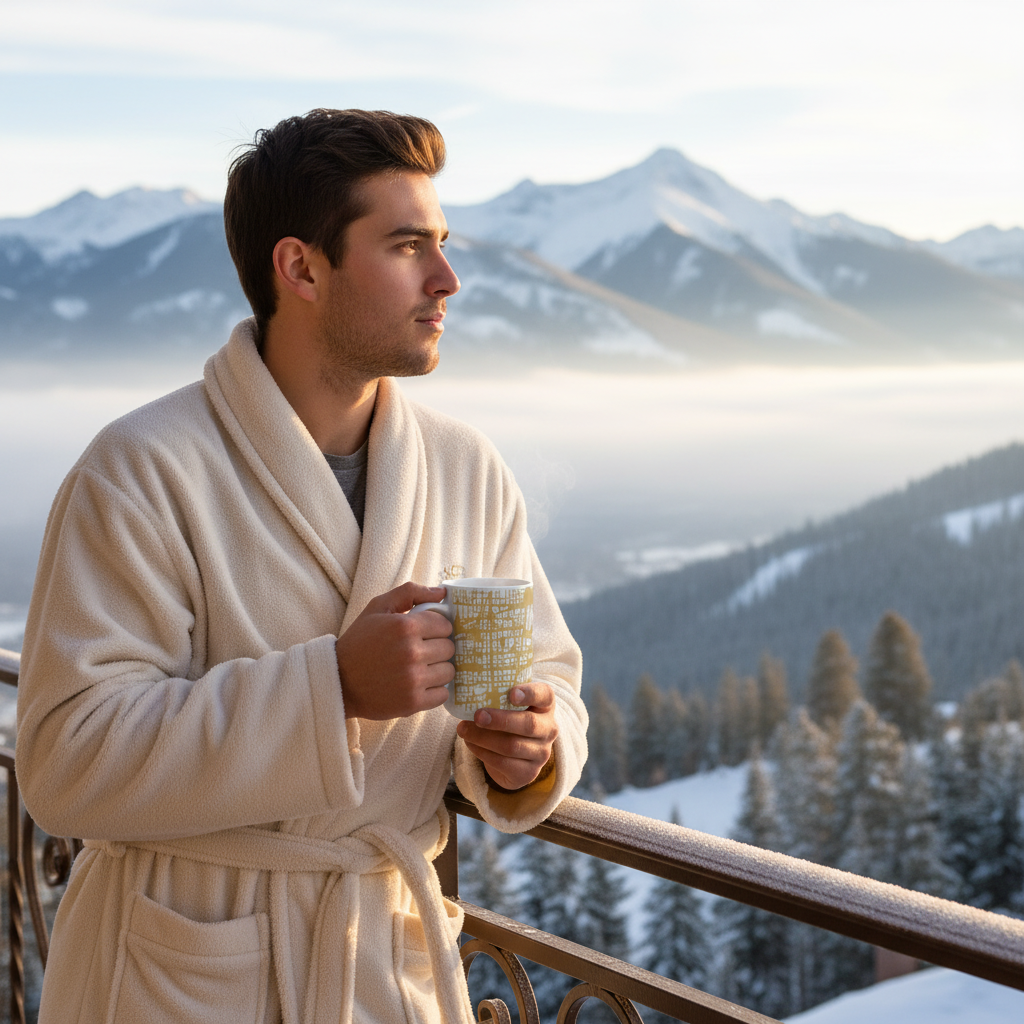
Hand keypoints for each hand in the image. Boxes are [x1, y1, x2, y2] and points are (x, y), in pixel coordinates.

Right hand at [336, 582, 453, 719]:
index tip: (425, 633)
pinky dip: (435, 690)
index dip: (436, 628)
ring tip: (420, 668)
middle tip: (421, 651)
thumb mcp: (378, 607)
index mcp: (405, 626)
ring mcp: (413, 680)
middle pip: (449, 648)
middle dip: (438, 647)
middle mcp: (411, 652)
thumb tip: (442, 592)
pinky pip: (443, 694)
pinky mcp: (413, 702)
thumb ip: (410, 593)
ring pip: (449, 671)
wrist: (339, 680)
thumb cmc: (360, 641)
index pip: (445, 625)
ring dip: (438, 669)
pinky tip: (420, 684)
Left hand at [456, 682, 557, 790]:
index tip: (512, 693)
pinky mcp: (529, 773)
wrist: (516, 757)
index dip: (530, 694)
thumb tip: (469, 693)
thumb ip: (498, 697)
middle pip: (528, 724)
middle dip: (500, 720)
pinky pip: (503, 763)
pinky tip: (470, 743)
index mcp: (546, 706)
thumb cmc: (509, 720)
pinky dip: (482, 752)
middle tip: (477, 715)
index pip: (545, 695)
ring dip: (483, 738)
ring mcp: (541, 753)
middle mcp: (549, 729)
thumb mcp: (509, 706)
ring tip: (463, 729)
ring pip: (512, 746)